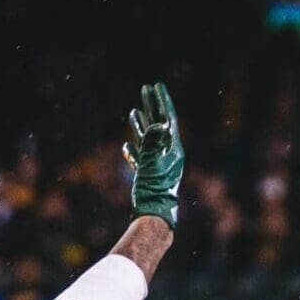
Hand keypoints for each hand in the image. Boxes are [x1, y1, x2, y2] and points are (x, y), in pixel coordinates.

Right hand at [123, 82, 183, 229]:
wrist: (153, 213)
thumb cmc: (154, 189)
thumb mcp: (154, 162)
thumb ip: (154, 142)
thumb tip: (157, 124)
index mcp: (172, 149)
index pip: (168, 119)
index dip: (162, 101)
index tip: (156, 86)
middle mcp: (167, 154)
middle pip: (159, 125)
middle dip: (151, 107)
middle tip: (145, 90)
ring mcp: (157, 165)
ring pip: (149, 140)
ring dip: (141, 125)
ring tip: (134, 111)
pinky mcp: (148, 176)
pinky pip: (141, 159)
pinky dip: (134, 150)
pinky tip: (126, 146)